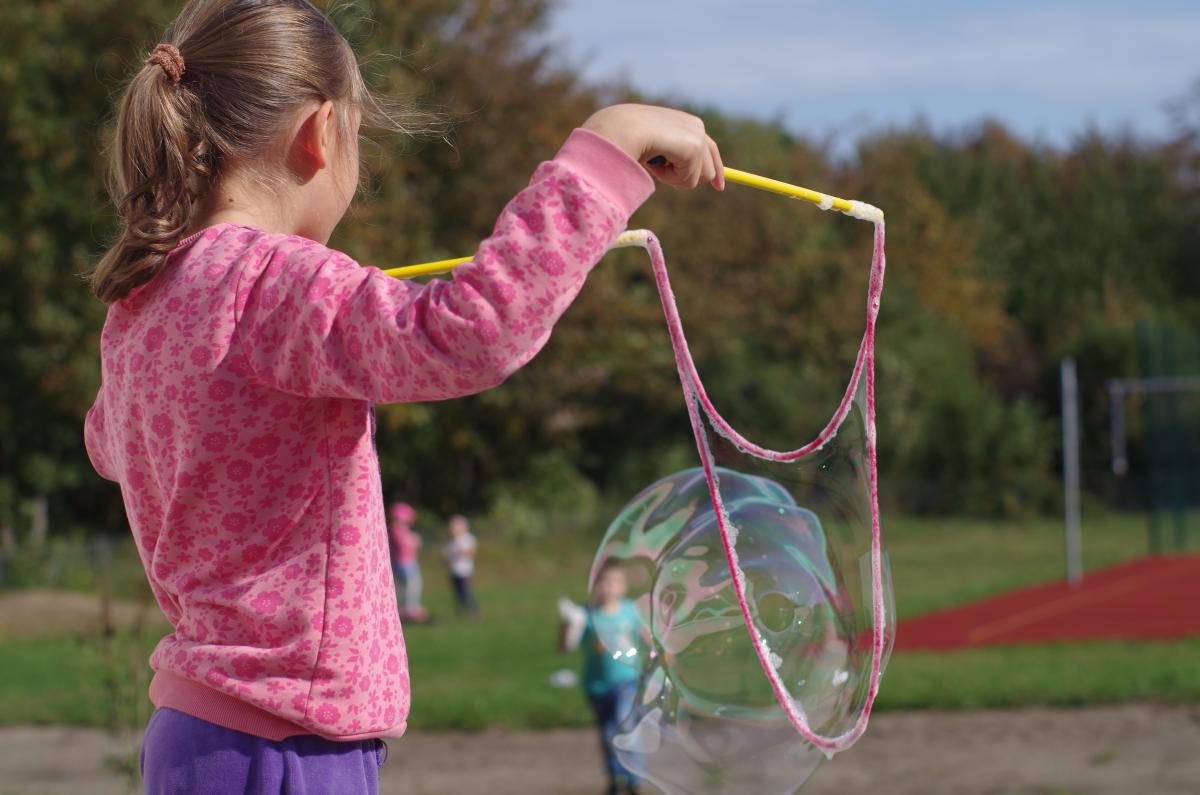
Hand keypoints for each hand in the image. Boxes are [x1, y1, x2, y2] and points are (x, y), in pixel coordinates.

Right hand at [582, 104, 724, 190]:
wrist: (620, 128)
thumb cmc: (625, 137)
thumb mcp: (650, 146)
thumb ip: (667, 157)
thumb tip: (677, 176)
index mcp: (686, 123)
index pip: (710, 149)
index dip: (717, 169)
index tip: (719, 187)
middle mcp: (696, 126)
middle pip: (709, 170)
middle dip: (686, 179)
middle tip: (661, 172)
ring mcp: (697, 136)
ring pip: (698, 179)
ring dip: (673, 179)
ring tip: (655, 163)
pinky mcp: (695, 148)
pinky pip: (688, 181)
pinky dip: (669, 178)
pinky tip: (656, 162)